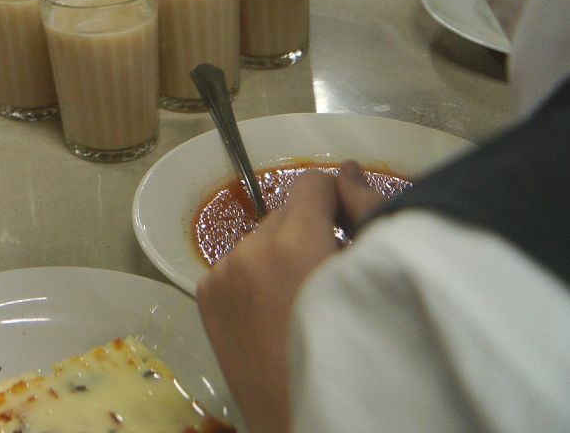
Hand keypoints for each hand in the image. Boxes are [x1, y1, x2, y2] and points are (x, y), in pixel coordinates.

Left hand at [197, 163, 383, 432]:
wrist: (304, 423)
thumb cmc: (356, 356)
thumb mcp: (371, 280)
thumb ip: (363, 216)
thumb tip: (346, 169)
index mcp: (291, 243)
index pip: (312, 185)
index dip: (340, 200)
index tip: (356, 226)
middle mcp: (246, 251)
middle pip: (286, 213)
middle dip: (313, 231)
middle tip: (337, 271)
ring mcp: (219, 275)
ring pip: (260, 241)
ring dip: (284, 255)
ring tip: (308, 298)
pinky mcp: (204, 299)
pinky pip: (237, 268)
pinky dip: (258, 277)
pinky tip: (280, 313)